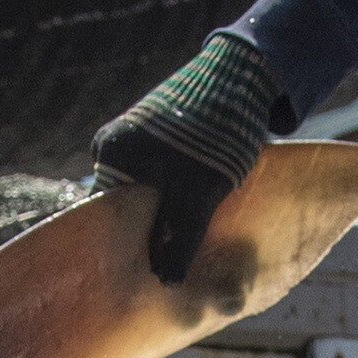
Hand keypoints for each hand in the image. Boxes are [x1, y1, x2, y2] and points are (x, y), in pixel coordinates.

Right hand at [88, 33, 294, 287]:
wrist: (247, 75)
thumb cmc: (218, 132)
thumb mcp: (199, 194)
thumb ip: (180, 239)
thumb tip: (165, 281)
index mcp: (111, 152)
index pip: (110, 214)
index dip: (130, 246)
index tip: (148, 273)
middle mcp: (115, 143)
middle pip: (130, 205)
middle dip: (152, 232)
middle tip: (175, 262)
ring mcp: (137, 136)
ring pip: (150, 192)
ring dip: (170, 213)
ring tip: (192, 234)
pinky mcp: (161, 133)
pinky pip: (163, 176)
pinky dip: (179, 193)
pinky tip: (199, 207)